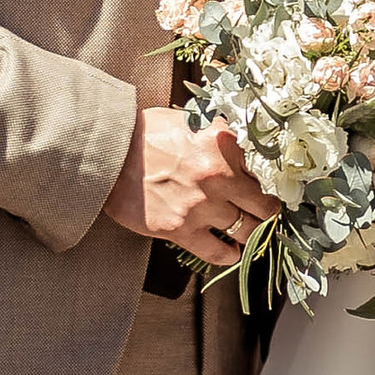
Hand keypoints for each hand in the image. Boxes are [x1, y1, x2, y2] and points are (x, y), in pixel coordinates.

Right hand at [100, 103, 277, 263]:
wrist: (108, 154)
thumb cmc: (146, 134)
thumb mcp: (192, 121)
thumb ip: (221, 138)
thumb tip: (241, 158)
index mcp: (223, 145)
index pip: (259, 174)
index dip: (262, 185)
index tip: (263, 193)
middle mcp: (217, 177)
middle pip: (261, 207)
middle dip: (266, 212)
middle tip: (265, 215)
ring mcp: (200, 206)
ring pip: (245, 231)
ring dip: (250, 234)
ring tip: (249, 233)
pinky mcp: (180, 230)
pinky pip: (217, 252)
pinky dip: (229, 253)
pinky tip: (232, 250)